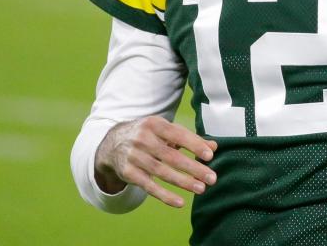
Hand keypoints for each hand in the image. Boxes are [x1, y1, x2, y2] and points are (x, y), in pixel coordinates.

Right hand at [94, 116, 217, 207]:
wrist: (113, 143)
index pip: (177, 134)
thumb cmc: (148, 135)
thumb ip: (189, 138)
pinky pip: (149, 186)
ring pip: (161, 172)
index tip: (210, 155)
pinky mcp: (128, 173)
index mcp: (154, 124)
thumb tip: (213, 146)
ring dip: (183, 182)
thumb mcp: (165, 131)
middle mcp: (142, 139)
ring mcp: (134, 156)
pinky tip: (180, 202)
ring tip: (201, 189)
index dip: (194, 145)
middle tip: (212, 178)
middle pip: (171, 156)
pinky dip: (165, 196)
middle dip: (193, 168)